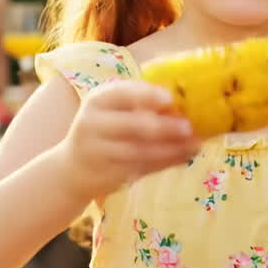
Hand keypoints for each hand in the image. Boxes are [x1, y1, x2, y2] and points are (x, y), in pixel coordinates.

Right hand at [57, 81, 199, 199]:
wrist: (73, 169)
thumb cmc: (103, 131)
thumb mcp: (111, 111)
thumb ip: (139, 105)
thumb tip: (184, 104)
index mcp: (98, 100)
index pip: (121, 93)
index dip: (146, 95)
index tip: (170, 98)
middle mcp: (93, 123)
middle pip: (131, 125)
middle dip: (163, 127)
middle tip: (189, 128)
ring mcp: (98, 151)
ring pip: (139, 151)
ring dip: (170, 149)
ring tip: (194, 145)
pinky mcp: (107, 174)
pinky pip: (141, 167)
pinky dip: (165, 162)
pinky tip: (183, 158)